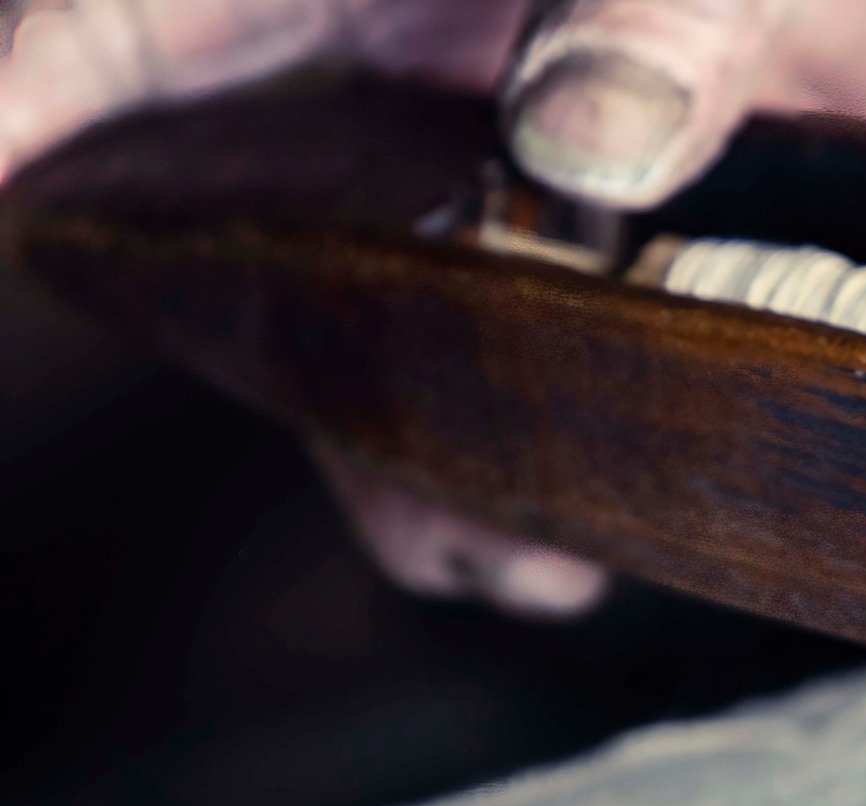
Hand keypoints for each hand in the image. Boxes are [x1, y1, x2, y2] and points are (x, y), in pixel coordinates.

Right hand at [0, 0, 865, 615]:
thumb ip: (661, 4)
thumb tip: (581, 139)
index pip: (148, 15)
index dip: (44, 97)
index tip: (0, 183)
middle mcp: (423, 70)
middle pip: (262, 233)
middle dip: (296, 376)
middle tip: (394, 486)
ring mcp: (520, 174)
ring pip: (395, 337)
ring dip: (427, 459)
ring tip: (509, 552)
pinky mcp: (625, 262)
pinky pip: (532, 381)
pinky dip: (540, 467)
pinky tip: (581, 537)